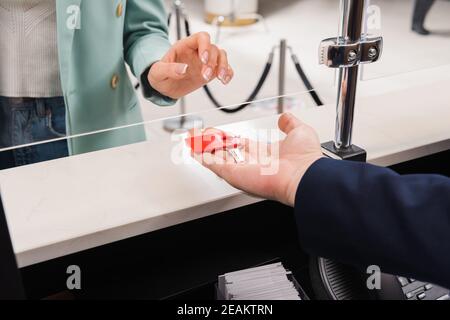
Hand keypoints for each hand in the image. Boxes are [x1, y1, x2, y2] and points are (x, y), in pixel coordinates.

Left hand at [148, 32, 233, 98]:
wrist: (164, 87)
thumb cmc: (160, 75)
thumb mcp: (158, 72)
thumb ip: (169, 69)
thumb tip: (183, 69)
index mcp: (185, 46)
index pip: (201, 37)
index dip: (205, 46)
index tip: (203, 60)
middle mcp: (197, 51)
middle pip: (213, 49)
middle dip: (212, 62)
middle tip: (205, 76)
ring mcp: (205, 61)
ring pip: (221, 56)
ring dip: (223, 66)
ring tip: (220, 78)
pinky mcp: (211, 72)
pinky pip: (224, 69)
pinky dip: (228, 73)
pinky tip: (225, 80)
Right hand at [193, 113, 323, 206]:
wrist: (305, 175)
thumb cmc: (305, 159)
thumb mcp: (299, 132)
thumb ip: (290, 124)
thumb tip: (285, 116)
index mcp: (263, 154)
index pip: (239, 144)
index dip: (228, 139)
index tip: (218, 134)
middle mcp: (251, 162)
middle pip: (225, 151)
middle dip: (211, 143)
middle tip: (199, 136)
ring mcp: (242, 169)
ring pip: (218, 157)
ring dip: (204, 148)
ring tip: (192, 140)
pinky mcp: (235, 174)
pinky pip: (216, 165)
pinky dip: (204, 158)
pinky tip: (195, 151)